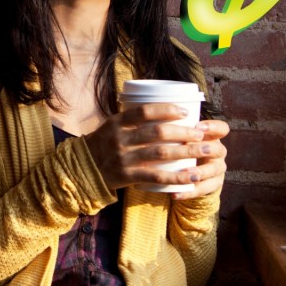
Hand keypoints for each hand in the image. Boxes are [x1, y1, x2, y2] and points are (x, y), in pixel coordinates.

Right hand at [84, 103, 227, 194]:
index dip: (167, 110)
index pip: (144, 111)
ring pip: (160, 153)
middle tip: (200, 134)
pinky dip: (176, 177)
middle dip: (183, 132)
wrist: (82, 169)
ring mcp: (123, 158)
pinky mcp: (127, 176)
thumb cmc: (103, 145)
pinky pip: (156, 177)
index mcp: (116, 122)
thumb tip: (162, 108)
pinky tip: (191, 177)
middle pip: (157, 132)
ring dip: (186, 152)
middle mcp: (119, 139)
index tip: (185, 112)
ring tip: (204, 151)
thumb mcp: (111, 127)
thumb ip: (131, 119)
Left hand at [172, 118, 227, 199]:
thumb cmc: (179, 146)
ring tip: (184, 173)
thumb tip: (144, 116)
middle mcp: (217, 151)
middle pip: (219, 149)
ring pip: (214, 171)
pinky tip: (174, 194)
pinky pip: (203, 190)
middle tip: (192, 148)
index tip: (197, 126)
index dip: (212, 126)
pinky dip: (188, 193)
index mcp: (210, 136)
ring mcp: (216, 168)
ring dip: (199, 172)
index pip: (221, 128)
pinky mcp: (212, 185)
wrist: (187, 170)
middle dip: (206, 149)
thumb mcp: (177, 135)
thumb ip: (168, 128)